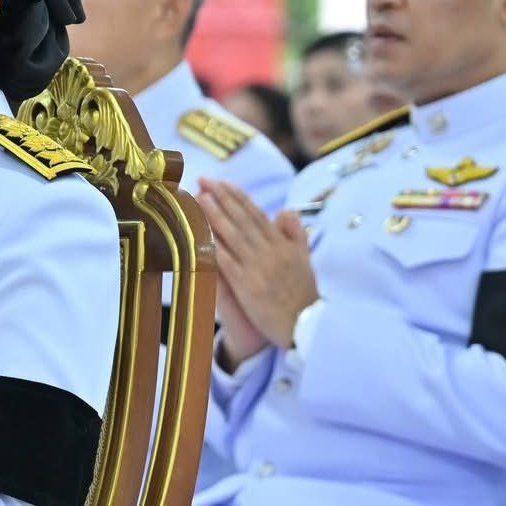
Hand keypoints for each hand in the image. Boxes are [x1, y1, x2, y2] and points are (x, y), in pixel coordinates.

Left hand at [197, 179, 317, 352]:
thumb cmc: (304, 295)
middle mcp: (270, 252)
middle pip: (241, 219)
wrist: (307, 326)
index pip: (256, 214)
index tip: (221, 182)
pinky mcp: (248, 286)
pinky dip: (213, 246)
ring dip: (214, 214)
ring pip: (232, 235)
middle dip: (221, 197)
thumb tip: (284, 210)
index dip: (237, 196)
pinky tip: (200, 233)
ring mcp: (258, 268)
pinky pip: (226, 262)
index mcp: (282, 245)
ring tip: (198, 197)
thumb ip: (295, 234)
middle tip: (203, 179)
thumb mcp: (305, 259)